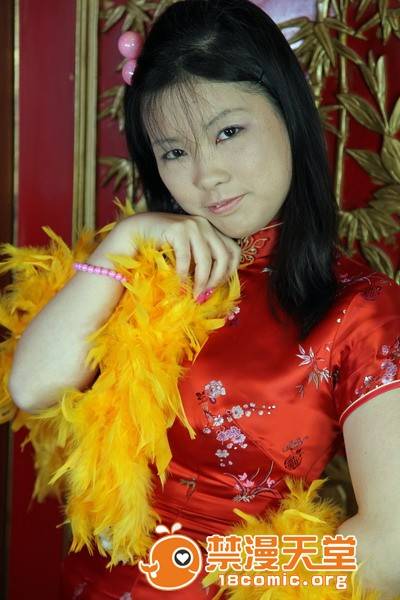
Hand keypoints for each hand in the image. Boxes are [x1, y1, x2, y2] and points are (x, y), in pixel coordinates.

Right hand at [115, 212, 241, 298]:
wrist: (135, 231)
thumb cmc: (163, 247)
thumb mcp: (189, 254)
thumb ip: (202, 263)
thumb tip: (213, 288)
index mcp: (212, 230)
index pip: (234, 251)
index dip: (229, 271)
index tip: (216, 286)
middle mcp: (205, 225)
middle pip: (224, 256)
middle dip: (216, 280)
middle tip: (204, 294)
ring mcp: (192, 225)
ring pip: (207, 259)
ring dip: (201, 281)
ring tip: (194, 294)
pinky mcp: (178, 229)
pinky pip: (186, 258)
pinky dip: (184, 275)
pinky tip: (179, 284)